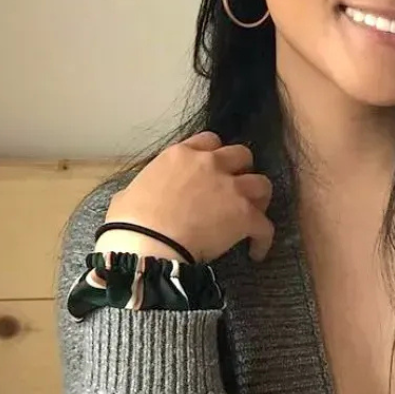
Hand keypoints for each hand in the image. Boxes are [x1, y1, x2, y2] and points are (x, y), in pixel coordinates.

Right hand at [103, 132, 274, 262]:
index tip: (214, 170)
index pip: (209, 141)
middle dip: (242, 171)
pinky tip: (256, 252)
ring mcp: (230, 188)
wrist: (147, 245)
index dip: (215, 156)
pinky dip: (263, 239)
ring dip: (259, 199)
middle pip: (242, 155)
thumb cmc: (130, 223)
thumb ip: (141, 188)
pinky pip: (265, 226)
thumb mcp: (128, 194)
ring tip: (254, 215)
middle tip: (236, 189)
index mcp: (180, 155)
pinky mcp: (244, 215)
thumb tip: (133, 198)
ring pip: (262, 184)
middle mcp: (209, 164)